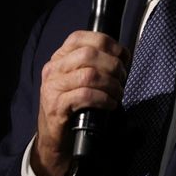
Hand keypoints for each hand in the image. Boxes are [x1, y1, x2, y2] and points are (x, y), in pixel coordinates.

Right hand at [31, 31, 128, 175]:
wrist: (54, 138)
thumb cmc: (74, 105)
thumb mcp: (80, 78)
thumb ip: (94, 63)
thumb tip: (123, 55)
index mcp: (59, 58)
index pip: (81, 37)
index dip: (107, 43)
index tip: (122, 55)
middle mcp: (53, 69)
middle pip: (88, 54)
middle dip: (113, 65)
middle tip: (122, 78)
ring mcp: (52, 88)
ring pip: (89, 75)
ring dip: (111, 84)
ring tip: (118, 93)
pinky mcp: (56, 107)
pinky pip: (85, 96)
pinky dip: (104, 98)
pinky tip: (110, 104)